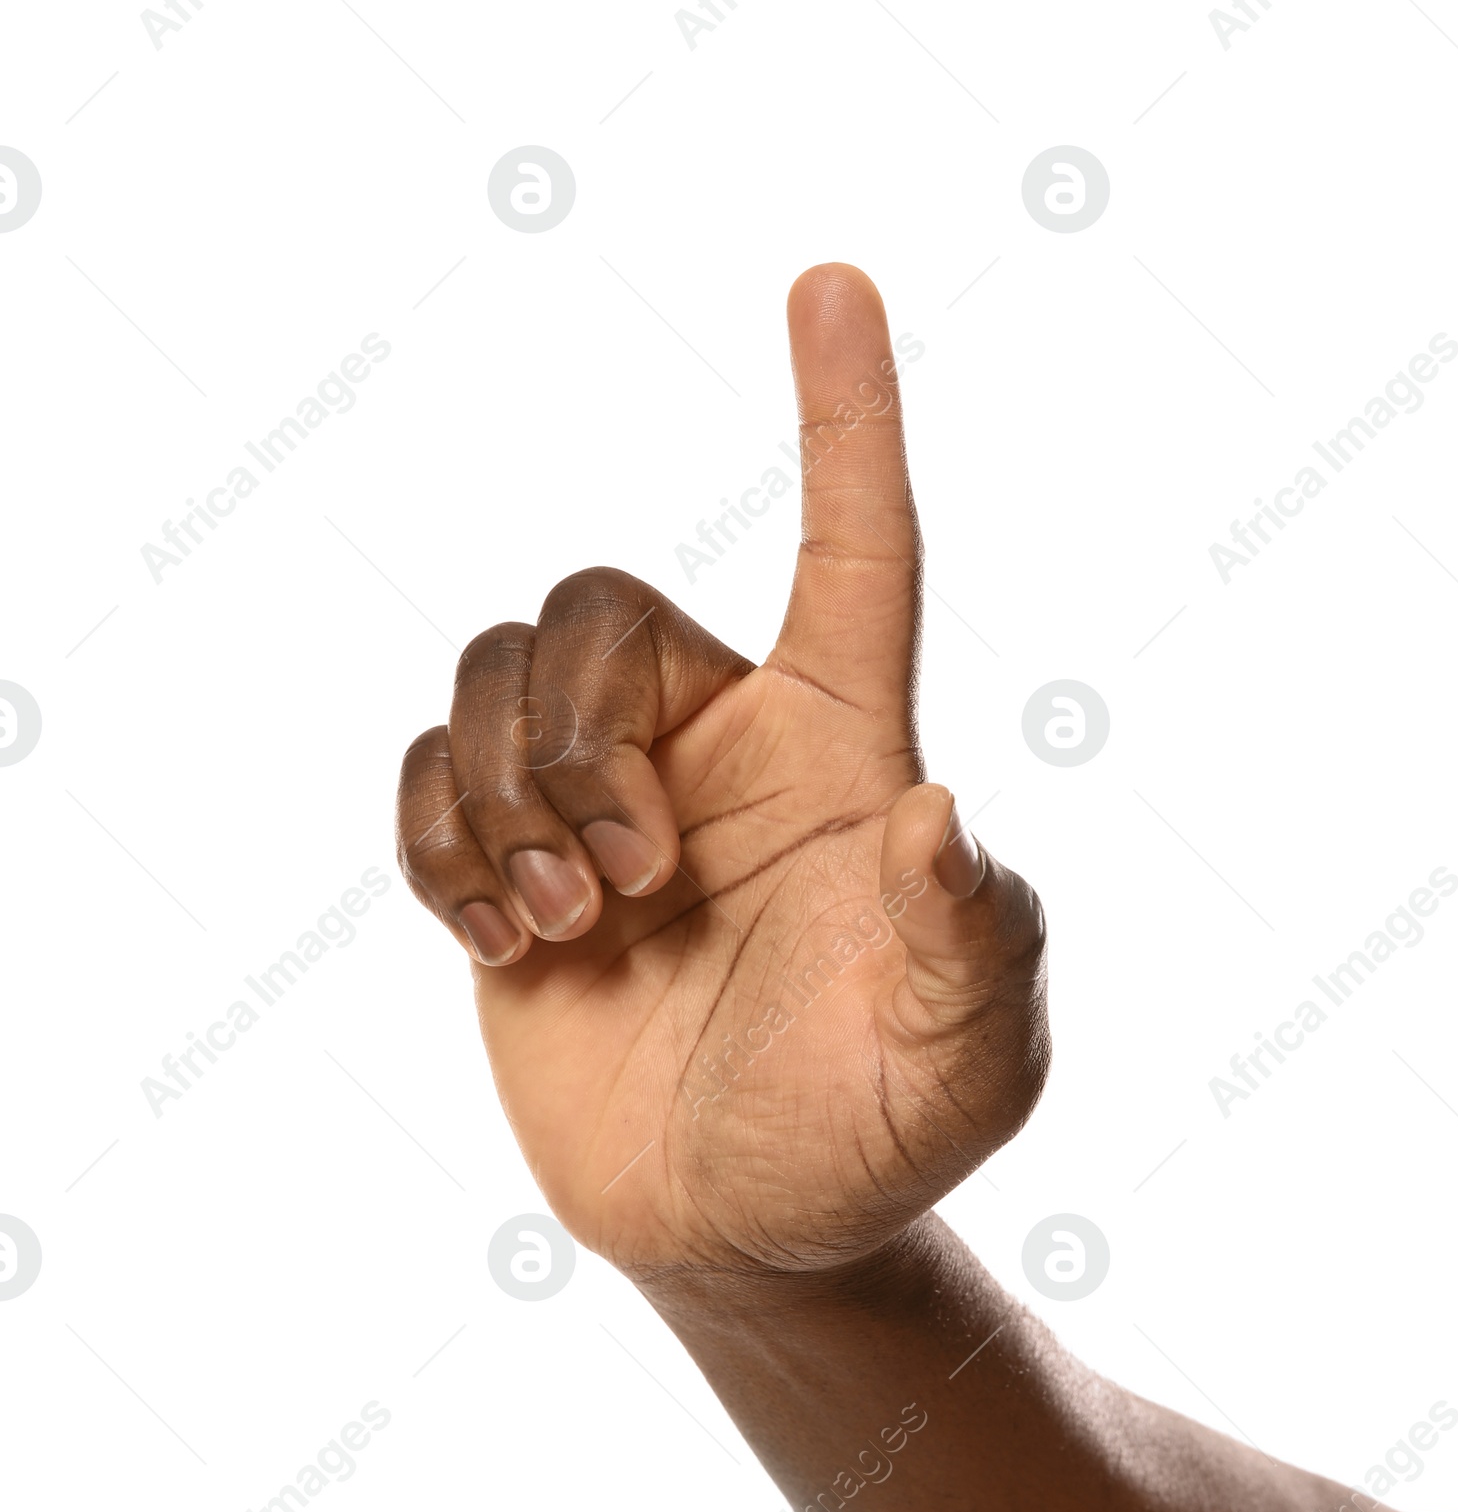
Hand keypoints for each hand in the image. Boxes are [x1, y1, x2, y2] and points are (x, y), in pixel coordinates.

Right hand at [396, 264, 1047, 1276]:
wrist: (744, 1233)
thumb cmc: (877, 1139)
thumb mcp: (968, 1069)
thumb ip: (977, 945)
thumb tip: (937, 814)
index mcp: (844, 752)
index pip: (855, 554)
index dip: (848, 419)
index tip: (832, 278)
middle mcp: (717, 746)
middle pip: (596, 609)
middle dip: (578, 737)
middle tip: (635, 888)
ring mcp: (602, 803)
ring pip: (493, 678)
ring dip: (503, 803)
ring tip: (566, 932)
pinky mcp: (506, 868)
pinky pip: (425, 774)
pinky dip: (438, 845)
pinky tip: (502, 944)